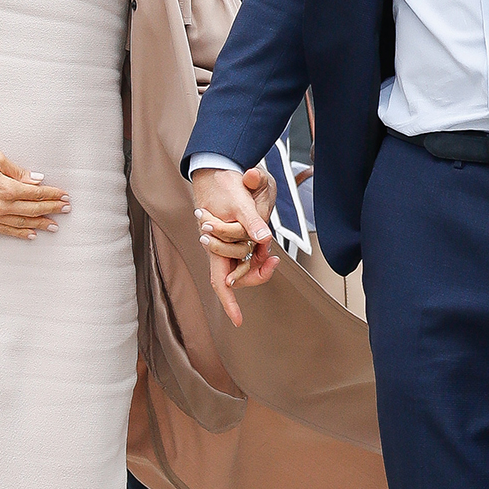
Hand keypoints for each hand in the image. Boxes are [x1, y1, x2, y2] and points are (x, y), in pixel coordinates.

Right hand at [0, 148, 69, 237]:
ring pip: (22, 222)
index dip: (52, 194)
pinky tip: (31, 234)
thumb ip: (16, 170)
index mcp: (6, 187)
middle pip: (33, 208)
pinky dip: (20, 233)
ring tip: (54, 226)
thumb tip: (34, 179)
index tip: (64, 196)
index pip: (36, 193)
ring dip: (40, 224)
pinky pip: (6, 230)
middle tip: (66, 209)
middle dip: (52, 209)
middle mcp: (1, 205)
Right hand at [192, 166, 280, 326]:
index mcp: (215, 244)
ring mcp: (227, 244)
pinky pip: (249, 254)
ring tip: (271, 254)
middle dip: (256, 275)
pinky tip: (267, 247)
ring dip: (259, 264)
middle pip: (237, 276)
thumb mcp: (240, 198)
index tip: (238, 321)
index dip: (229, 302)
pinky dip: (260, 253)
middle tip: (272, 263)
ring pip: (245, 265)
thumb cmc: (224, 182)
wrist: (218, 168)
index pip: (220, 280)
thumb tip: (264, 238)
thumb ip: (252, 219)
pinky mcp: (236, 238)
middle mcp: (220, 248)